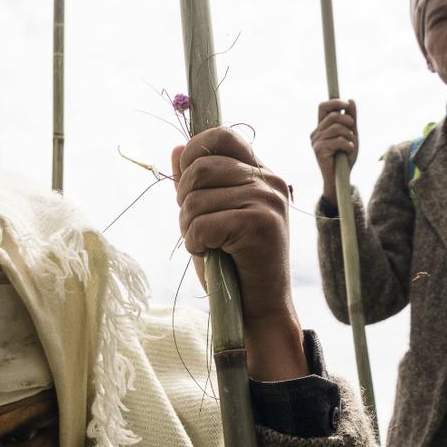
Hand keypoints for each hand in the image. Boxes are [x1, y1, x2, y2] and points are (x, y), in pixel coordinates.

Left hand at [172, 126, 305, 380]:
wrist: (258, 309)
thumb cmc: (232, 266)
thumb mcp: (211, 217)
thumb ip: (198, 185)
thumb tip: (177, 150)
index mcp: (261, 174)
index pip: (221, 136)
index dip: (193, 154)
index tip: (187, 187)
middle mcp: (269, 181)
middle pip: (199, 168)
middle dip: (183, 201)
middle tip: (194, 228)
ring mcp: (267, 200)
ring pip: (195, 199)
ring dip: (188, 228)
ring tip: (205, 246)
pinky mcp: (259, 224)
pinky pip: (202, 224)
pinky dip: (195, 244)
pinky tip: (211, 256)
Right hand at [311, 99, 358, 202]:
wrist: (340, 177)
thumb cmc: (345, 156)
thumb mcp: (351, 134)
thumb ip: (351, 118)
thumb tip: (350, 100)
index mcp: (322, 127)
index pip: (323, 106)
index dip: (335, 102)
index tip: (346, 103)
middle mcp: (316, 133)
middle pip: (334, 115)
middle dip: (348, 122)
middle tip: (352, 133)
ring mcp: (316, 141)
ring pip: (338, 128)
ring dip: (349, 137)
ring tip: (349, 146)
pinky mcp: (319, 150)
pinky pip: (339, 140)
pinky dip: (348, 146)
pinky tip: (346, 153)